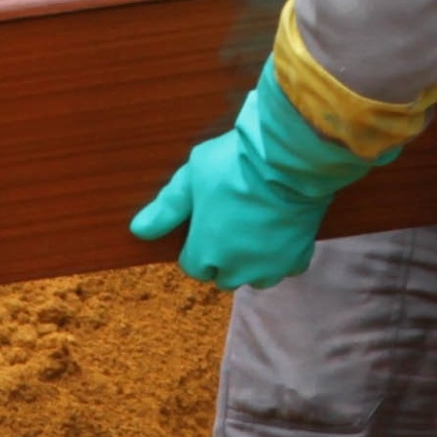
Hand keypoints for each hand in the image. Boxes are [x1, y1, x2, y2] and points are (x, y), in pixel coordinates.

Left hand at [129, 62, 376, 289]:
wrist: (288, 159)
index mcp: (205, 253)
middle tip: (231, 221)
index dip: (196, 244)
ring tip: (255, 228)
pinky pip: (287, 267)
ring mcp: (270, 267)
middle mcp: (236, 269)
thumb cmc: (233, 164)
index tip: (205, 222)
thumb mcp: (191, 177)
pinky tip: (281, 229)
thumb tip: (138, 229)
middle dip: (223, 257)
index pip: (193, 266)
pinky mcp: (298, 258)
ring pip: (255, 276)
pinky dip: (283, 254)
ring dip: (252, 261)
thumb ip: (166, 207)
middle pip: (223, 276)